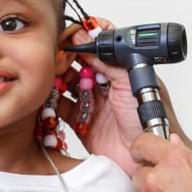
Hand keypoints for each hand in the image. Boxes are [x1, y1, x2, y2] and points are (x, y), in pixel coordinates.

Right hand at [56, 17, 144, 174]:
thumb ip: (106, 60)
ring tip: (50, 74)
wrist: (143, 155)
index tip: (69, 36)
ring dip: (57, 78)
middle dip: (65, 58)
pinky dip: (50, 100)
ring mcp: (92, 102)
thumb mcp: (128, 81)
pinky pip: (60, 107)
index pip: (98, 47)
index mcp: (120, 70)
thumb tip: (86, 37)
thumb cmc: (147, 118)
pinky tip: (45, 93)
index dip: (84, 40)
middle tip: (55, 55)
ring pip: (67, 83)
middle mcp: (105, 85)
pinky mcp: (81, 121)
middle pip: (79, 63)